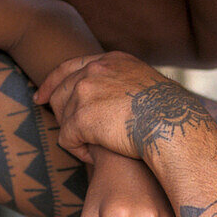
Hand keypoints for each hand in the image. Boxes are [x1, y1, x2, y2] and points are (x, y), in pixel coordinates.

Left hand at [36, 52, 186, 161]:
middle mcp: (96, 69)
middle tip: (72, 133)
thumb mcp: (148, 85)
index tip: (41, 96)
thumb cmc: (172, 114)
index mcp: (112, 60)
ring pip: (62, 116)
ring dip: (75, 134)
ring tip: (93, 147)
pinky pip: (67, 138)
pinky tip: (95, 156)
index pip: (70, 66)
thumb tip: (118, 100)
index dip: (53, 82)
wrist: (174, 126)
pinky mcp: (82, 116)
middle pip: (61, 91)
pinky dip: (78, 151)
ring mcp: (86, 91)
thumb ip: (126, 85)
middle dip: (61, 113)